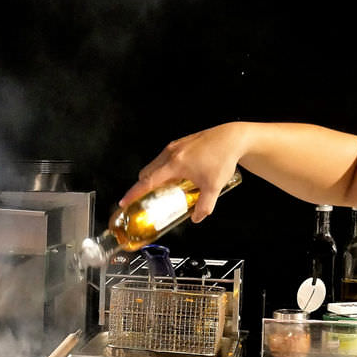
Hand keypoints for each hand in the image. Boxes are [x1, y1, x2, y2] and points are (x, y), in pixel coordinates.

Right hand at [119, 122, 248, 220]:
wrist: (232, 138)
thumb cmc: (222, 158)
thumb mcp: (214, 187)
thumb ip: (204, 206)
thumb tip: (196, 217)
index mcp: (175, 164)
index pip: (147, 181)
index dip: (134, 193)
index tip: (124, 201)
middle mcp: (171, 153)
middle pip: (147, 172)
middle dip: (143, 186)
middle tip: (148, 199)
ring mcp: (175, 146)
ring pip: (155, 164)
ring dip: (155, 177)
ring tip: (166, 188)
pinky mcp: (181, 143)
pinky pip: (165, 158)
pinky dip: (164, 168)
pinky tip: (179, 176)